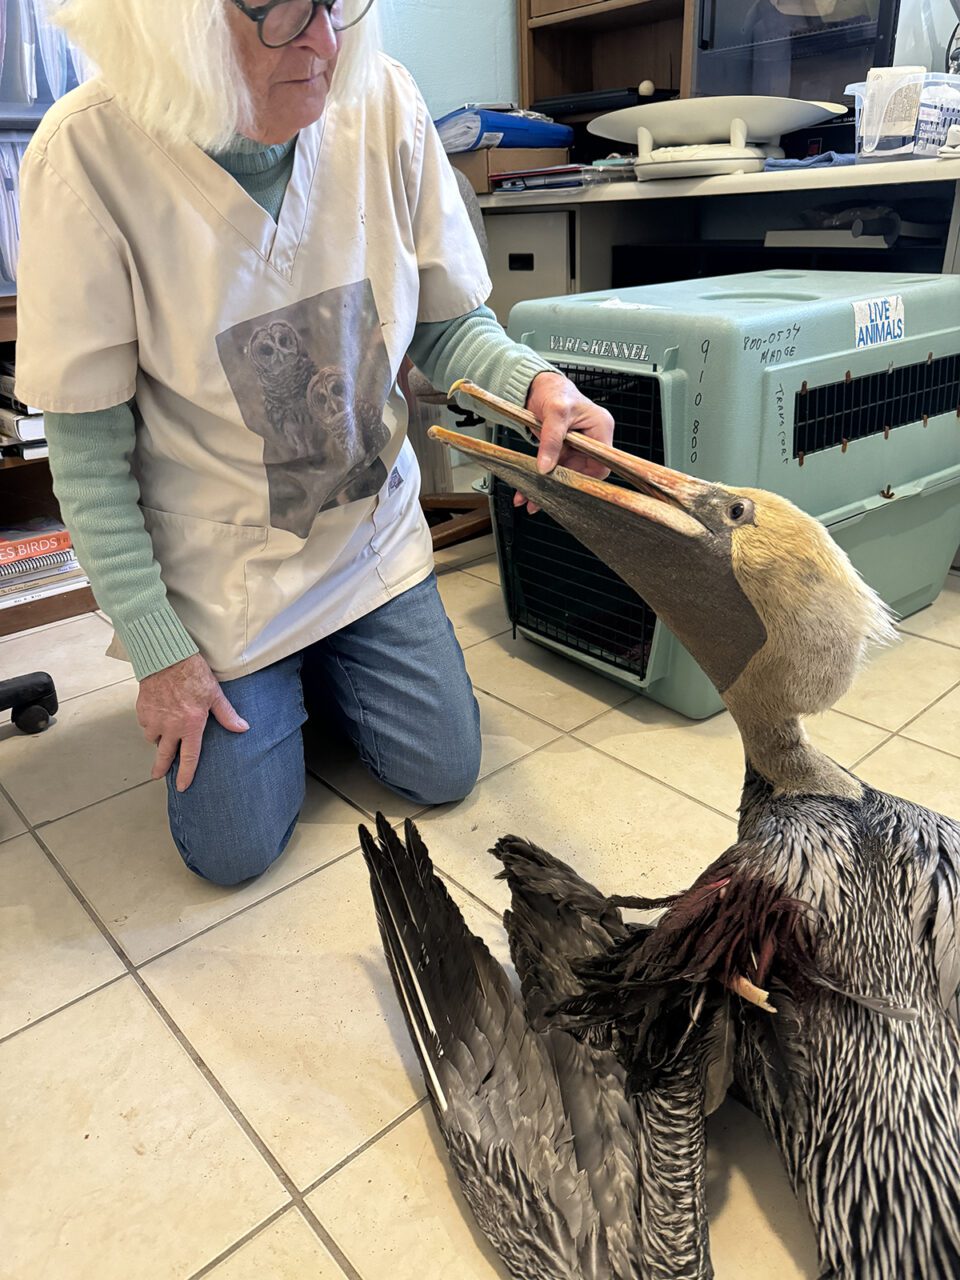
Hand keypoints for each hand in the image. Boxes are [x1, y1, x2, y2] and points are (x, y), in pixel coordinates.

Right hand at [136, 653, 248, 792]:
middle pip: (164, 755)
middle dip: (161, 768)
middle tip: (158, 776)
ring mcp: (154, 720)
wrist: (166, 658)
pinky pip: (146, 724)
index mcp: (190, 726)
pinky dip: (151, 723)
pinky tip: (157, 715)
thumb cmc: (193, 674)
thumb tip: (242, 728)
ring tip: (164, 734)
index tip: (182, 786)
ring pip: (153, 738)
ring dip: (158, 739)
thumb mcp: (215, 694)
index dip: (186, 774)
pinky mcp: (142, 710)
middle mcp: (170, 727)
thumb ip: (227, 714)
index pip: (188, 757)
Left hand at [517, 371, 614, 513]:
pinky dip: (541, 478)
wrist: (537, 387)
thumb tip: (545, 467)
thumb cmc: (554, 391)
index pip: (602, 464)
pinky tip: (527, 490)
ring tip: (530, 499)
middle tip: (543, 498)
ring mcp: (578, 447)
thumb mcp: (555, 413)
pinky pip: (555, 469)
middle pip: (582, 473)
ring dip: (547, 486)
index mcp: (601, 429)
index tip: (568, 486)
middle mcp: (592, 441)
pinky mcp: (565, 451)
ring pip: (566, 474)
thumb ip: (551, 440)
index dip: (586, 478)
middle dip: (561, 487)